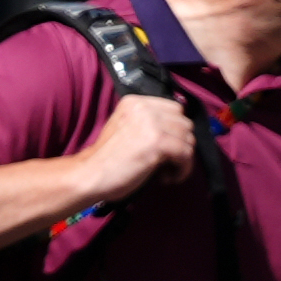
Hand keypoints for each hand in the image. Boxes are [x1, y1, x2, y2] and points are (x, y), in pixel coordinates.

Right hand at [78, 94, 193, 203]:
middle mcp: (144, 107)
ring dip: (183, 160)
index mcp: (135, 102)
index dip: (177, 131)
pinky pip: (187, 154)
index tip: (169, 148)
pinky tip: (168, 178)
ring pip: (188, 140)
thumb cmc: (110, 158)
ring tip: (166, 172)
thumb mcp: (128, 129)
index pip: (175, 109)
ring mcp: (151, 123)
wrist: (91, 173)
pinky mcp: (157, 142)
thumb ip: (150, 124)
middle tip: (169, 163)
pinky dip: (183, 170)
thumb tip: (181, 132)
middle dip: (182, 145)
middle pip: (185, 124)